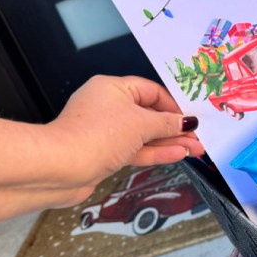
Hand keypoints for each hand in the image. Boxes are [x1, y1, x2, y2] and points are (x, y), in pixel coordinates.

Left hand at [49, 75, 203, 201]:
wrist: (59, 168)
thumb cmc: (94, 136)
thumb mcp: (140, 124)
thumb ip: (167, 123)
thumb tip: (187, 122)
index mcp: (112, 88)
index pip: (151, 91)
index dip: (173, 105)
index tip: (191, 118)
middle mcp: (107, 106)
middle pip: (149, 114)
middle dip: (175, 127)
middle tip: (197, 137)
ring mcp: (106, 131)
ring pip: (144, 134)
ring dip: (169, 142)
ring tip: (194, 150)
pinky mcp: (105, 152)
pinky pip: (136, 149)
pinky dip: (156, 152)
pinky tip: (176, 155)